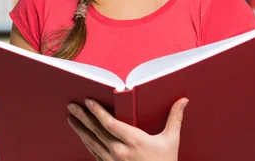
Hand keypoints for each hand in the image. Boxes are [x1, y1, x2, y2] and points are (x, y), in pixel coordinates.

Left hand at [67, 97, 188, 160]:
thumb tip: (183, 100)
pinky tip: (82, 136)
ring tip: (71, 118)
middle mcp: (119, 151)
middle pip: (96, 131)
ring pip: (91, 142)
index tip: (88, 101)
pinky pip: (94, 154)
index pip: (110, 124)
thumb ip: (175, 118)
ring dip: (80, 129)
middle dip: (82, 117)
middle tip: (71, 105)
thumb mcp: (171, 141)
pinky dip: (86, 143)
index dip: (97, 111)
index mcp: (133, 141)